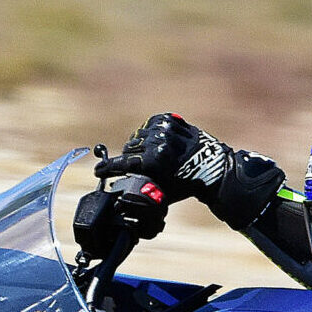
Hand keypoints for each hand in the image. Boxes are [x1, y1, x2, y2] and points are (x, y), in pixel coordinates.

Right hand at [95, 113, 232, 205]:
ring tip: (148, 156)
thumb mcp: (160, 192)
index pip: (123, 163)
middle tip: (133, 167)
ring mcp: (164, 127)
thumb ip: (139, 188)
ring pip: (138, 136)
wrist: (213, 168)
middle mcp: (158, 141)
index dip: (108, 169)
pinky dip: (149, 135)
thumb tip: (118, 193)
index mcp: (154, 160)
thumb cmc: (186, 184)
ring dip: (139, 146)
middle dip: (129, 159)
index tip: (98, 172)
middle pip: (129, 149)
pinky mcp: (169, 118)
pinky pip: (149, 126)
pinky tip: (156, 144)